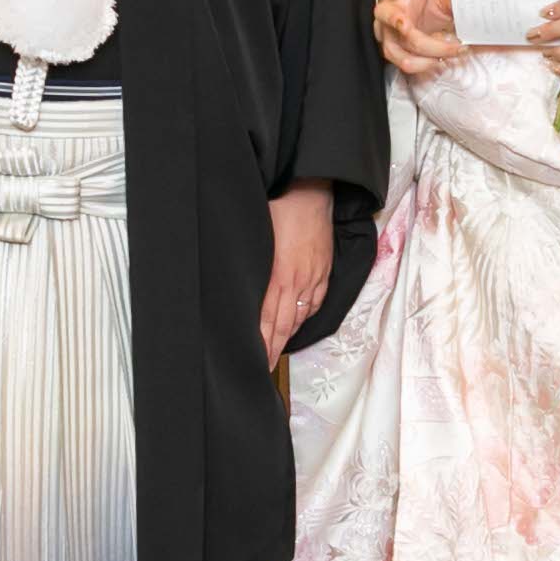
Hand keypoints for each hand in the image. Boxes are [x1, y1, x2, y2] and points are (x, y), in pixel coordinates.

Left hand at [260, 183, 334, 364]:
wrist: (312, 191)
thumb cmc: (280, 208)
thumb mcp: (258, 237)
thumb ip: (248, 263)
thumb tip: (235, 282)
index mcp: (278, 274)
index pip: (268, 319)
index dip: (262, 342)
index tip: (255, 360)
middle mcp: (297, 280)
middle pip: (283, 324)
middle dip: (272, 348)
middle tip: (262, 368)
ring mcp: (313, 277)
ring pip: (299, 315)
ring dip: (287, 336)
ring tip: (276, 353)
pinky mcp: (324, 270)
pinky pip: (315, 301)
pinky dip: (305, 317)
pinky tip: (297, 325)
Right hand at [375, 0, 468, 78]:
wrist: (414, 25)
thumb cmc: (425, 10)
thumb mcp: (441, 2)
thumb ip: (455, 1)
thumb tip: (479, 4)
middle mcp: (390, 9)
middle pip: (395, 19)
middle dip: (421, 34)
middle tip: (447, 39)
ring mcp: (385, 31)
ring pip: (402, 47)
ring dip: (431, 53)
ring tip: (452, 51)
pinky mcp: (389, 50)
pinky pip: (405, 63)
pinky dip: (426, 65)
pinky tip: (440, 60)